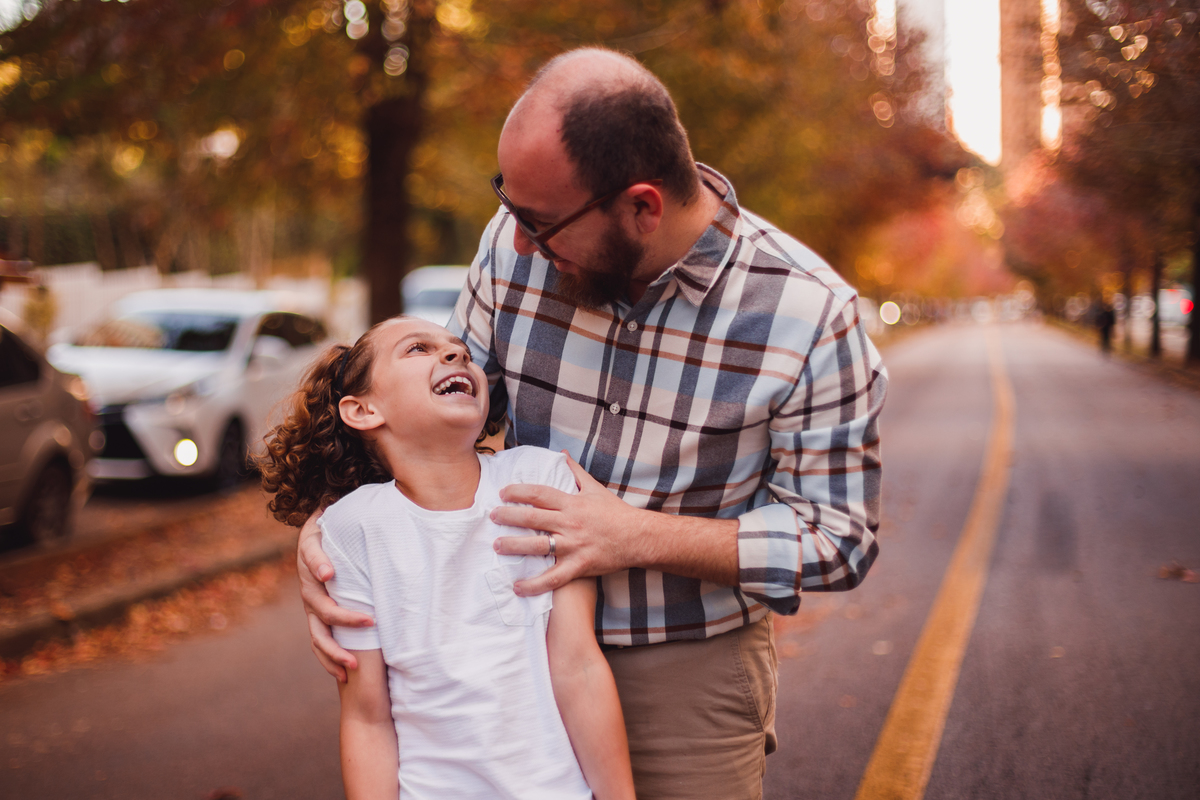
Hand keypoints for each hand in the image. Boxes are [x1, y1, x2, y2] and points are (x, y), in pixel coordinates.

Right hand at [297, 510, 374, 681]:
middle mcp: (308, 578)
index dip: (319, 563)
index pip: (311, 554)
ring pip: (317, 630)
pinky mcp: (316, 618)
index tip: (332, 573)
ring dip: (334, 648)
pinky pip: (318, 643)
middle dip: (344, 615)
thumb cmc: (344, 519)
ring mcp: (310, 601)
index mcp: (312, 546)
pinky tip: (344, 674)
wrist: (326, 532)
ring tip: (354, 665)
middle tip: (371, 622)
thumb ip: (366, 500)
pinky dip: (329, 659)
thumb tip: (398, 483)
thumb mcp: (351, 505)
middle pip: (318, 602)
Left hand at [491, 454, 645, 595]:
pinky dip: (534, 585)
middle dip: (509, 516)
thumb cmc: (616, 513)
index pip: (540, 494)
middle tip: (492, 516)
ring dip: (514, 546)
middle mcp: (570, 523)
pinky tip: (517, 587)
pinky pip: (553, 578)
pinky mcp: (579, 566)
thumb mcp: (595, 488)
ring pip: (538, 546)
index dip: (519, 491)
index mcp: (572, 503)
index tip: (502, 492)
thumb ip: (575, 471)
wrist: (638, 538)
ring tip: (497, 546)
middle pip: (533, 518)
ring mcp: (574, 546)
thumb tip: (561, 453)